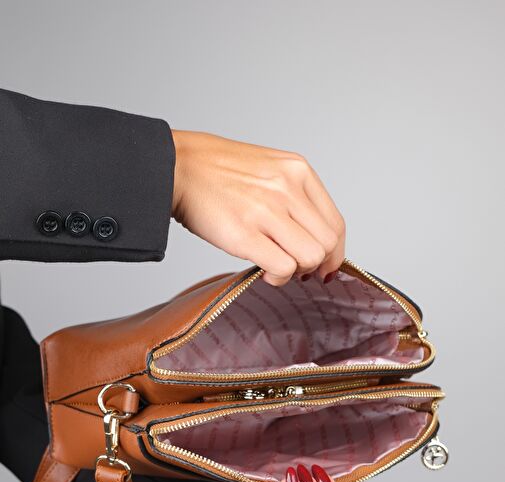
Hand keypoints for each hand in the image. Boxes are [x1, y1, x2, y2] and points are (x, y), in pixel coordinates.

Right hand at [171, 130, 345, 285]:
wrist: (177, 167)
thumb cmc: (216, 173)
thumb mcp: (268, 170)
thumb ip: (294, 198)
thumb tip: (312, 238)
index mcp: (298, 171)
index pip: (336, 224)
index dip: (334, 253)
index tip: (324, 266)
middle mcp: (288, 188)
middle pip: (328, 244)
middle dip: (316, 265)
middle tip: (296, 269)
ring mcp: (267, 211)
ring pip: (310, 257)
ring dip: (296, 271)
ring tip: (275, 266)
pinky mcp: (245, 233)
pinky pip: (283, 267)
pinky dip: (278, 277)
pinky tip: (263, 269)